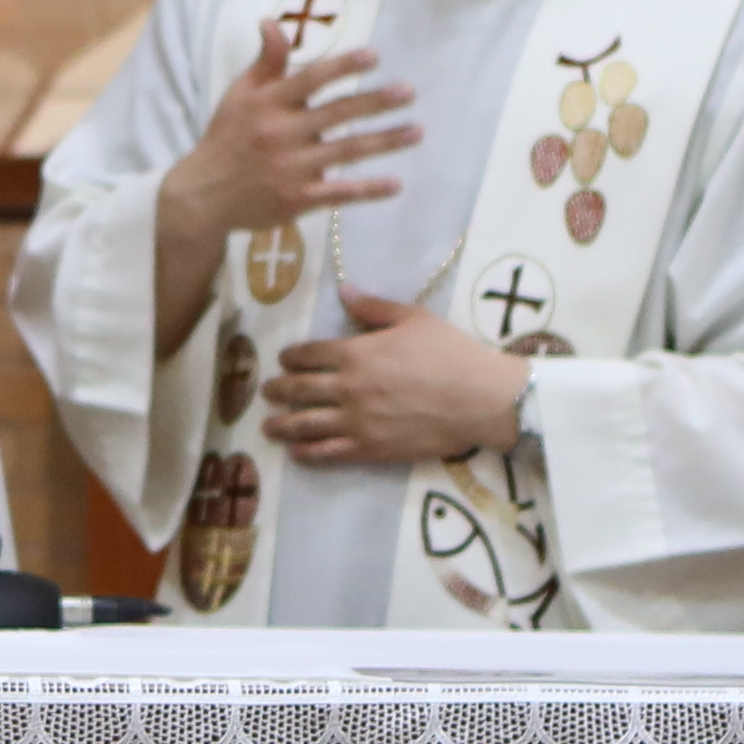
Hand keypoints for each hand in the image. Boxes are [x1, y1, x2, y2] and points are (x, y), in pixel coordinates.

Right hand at [149, 30, 420, 293]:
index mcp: (268, 104)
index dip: (343, 66)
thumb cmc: (227, 138)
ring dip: (385, 141)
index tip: (375, 55)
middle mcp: (281, 134)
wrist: (203, 195)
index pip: (310, 79)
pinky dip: (368, 190)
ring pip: (346, 151)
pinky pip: (340, 193)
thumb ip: (266, 62)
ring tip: (417, 131)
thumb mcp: (240, 95)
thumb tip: (272, 21)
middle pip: (337, 113)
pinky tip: (395, 183)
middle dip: (376, 102)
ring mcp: (291, 169)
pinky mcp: (297, 199)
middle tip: (409, 91)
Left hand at [259, 282, 533, 466]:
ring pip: (306, 424)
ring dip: (282, 424)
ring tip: (267, 425)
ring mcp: (356, 421)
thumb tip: (344, 290)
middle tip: (266, 391)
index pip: (310, 353)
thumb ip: (374, 308)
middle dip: (278, 389)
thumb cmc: (450, 354)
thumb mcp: (414, 319)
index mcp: (356, 353)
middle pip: (300, 389)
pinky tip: (296, 453)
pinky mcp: (369, 448)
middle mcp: (347, 388)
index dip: (292, 356)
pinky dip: (307, 453)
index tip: (283, 359)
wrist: (478, 399)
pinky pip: (328, 452)